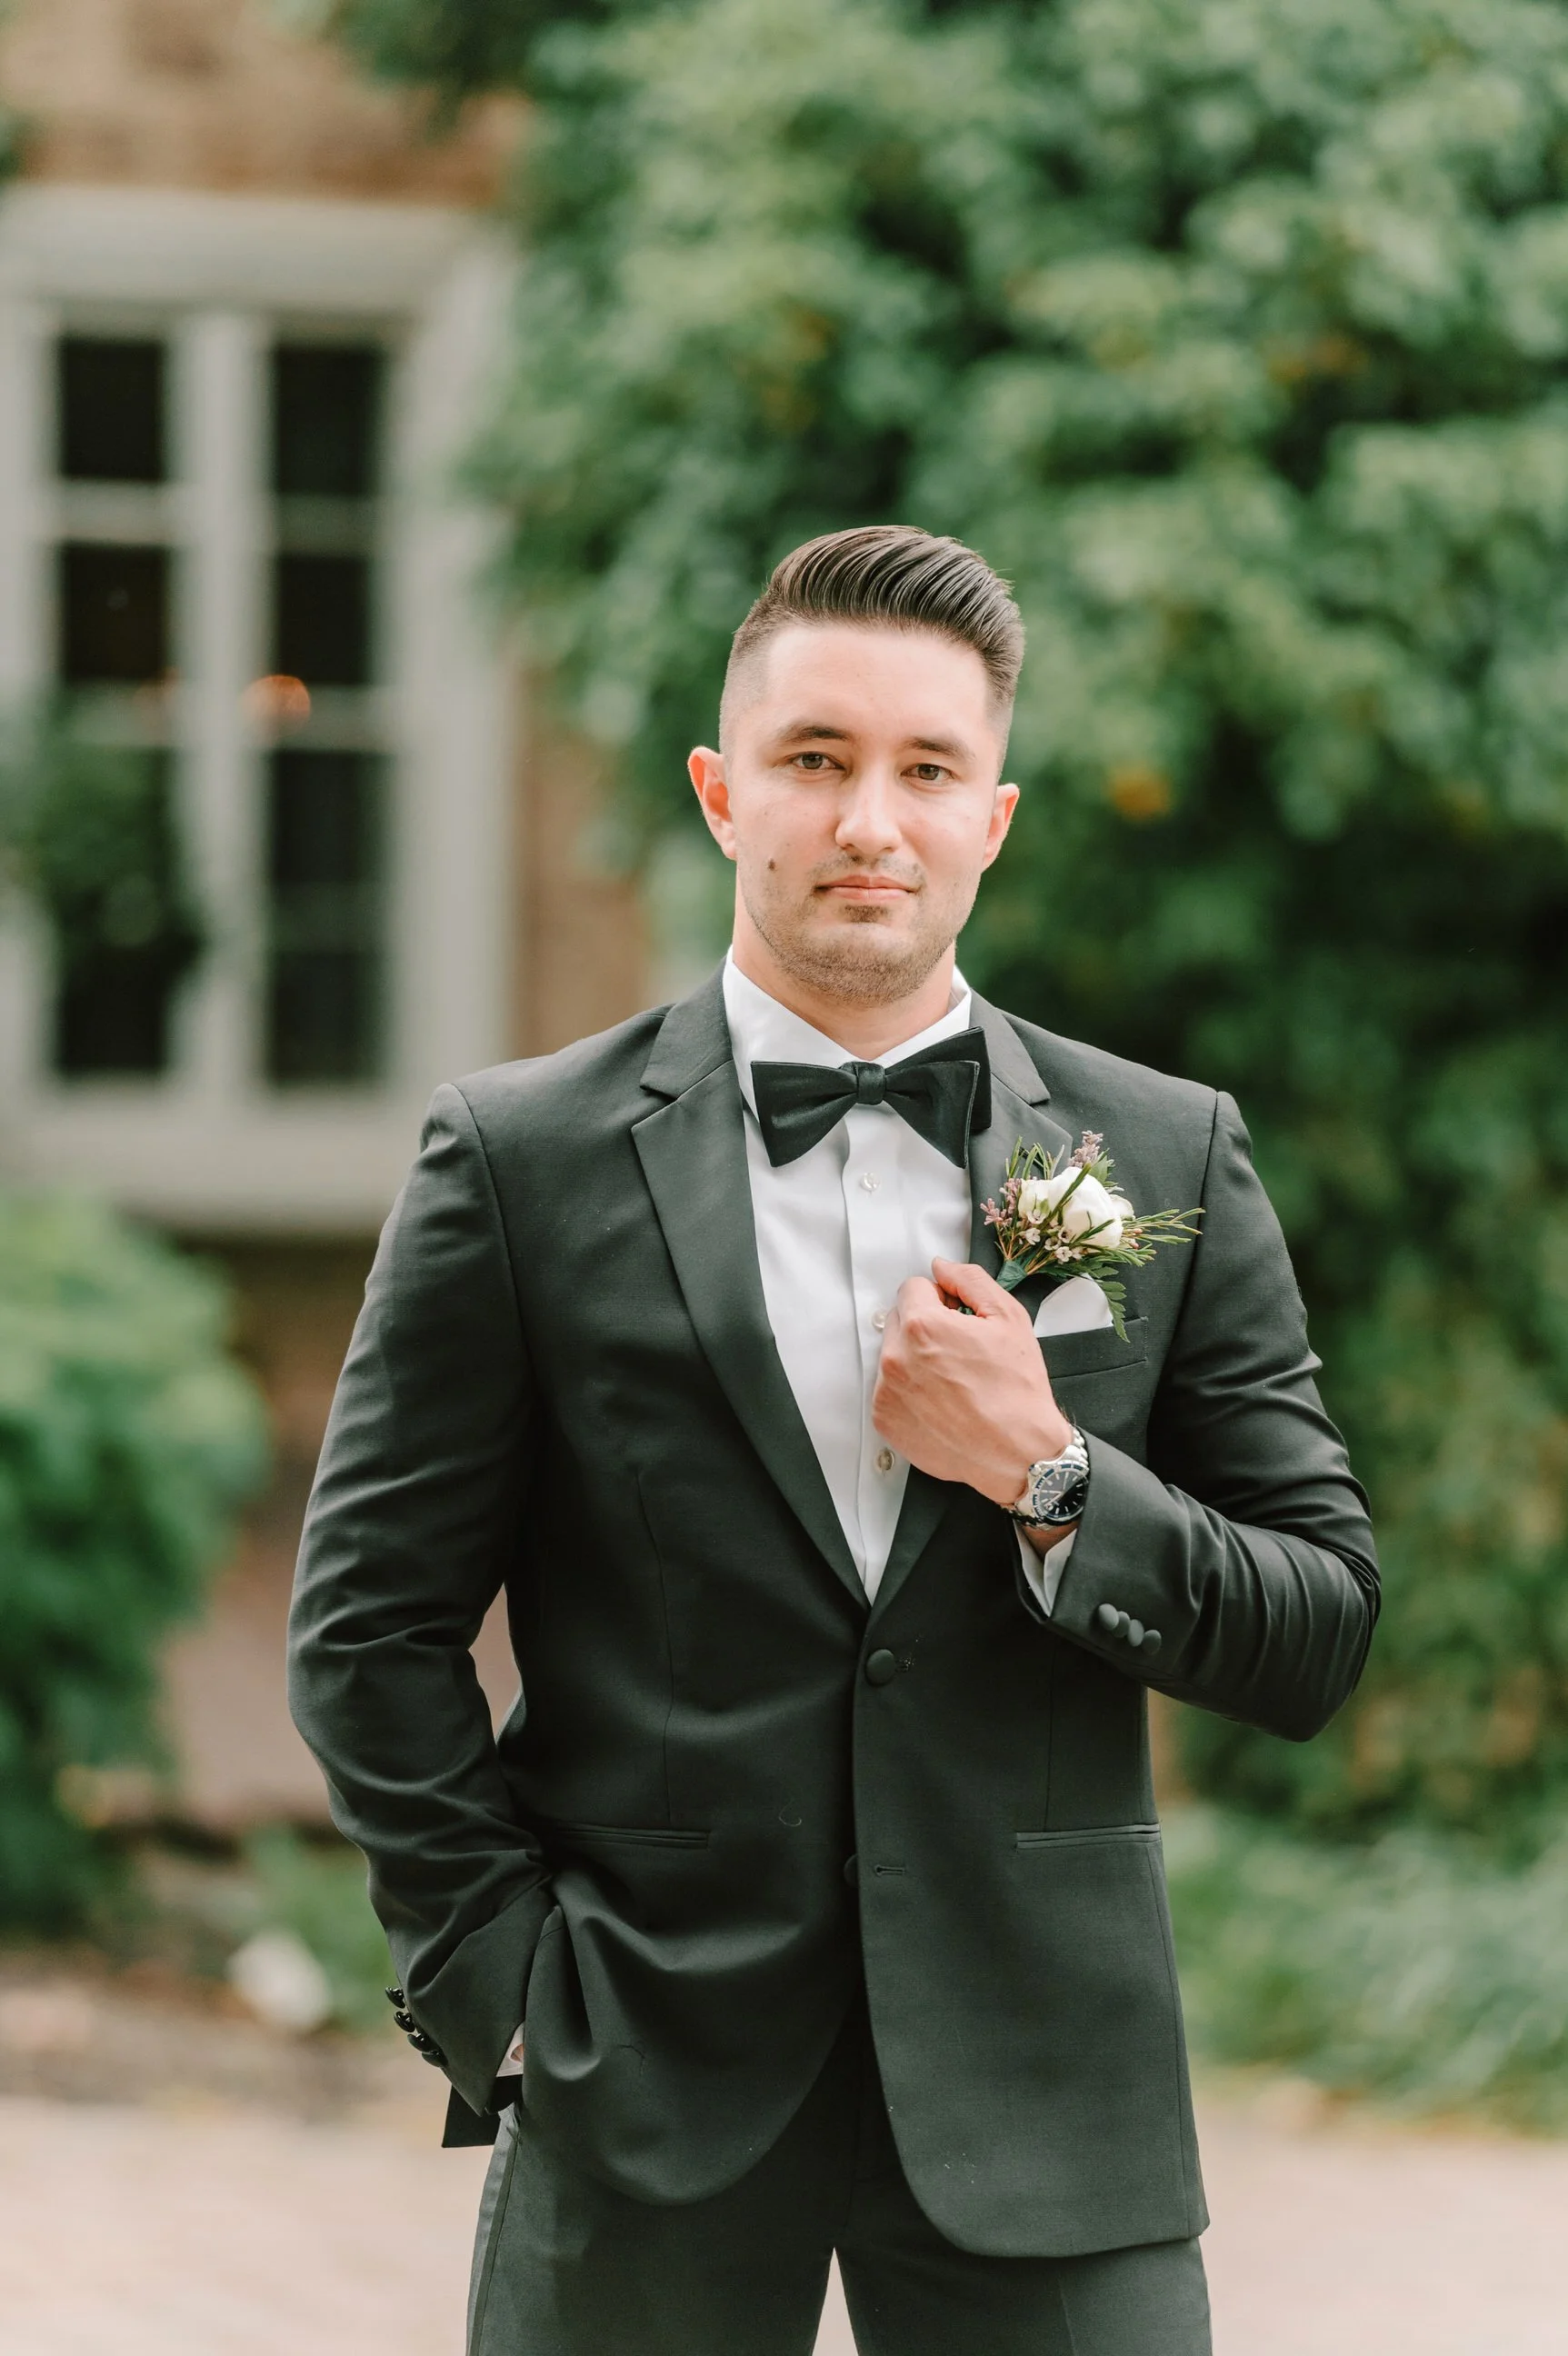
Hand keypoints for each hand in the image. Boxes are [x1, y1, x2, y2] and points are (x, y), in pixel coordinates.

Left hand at [872, 1257, 1073, 1511]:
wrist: (1017, 1452)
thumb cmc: (1017, 1390)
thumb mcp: (1008, 1319)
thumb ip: (970, 1280)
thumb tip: (942, 1267)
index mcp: (922, 1327)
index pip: (913, 1288)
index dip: (941, 1299)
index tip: (957, 1318)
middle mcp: (896, 1358)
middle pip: (900, 1320)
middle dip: (925, 1327)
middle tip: (959, 1351)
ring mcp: (886, 1392)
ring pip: (893, 1354)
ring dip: (915, 1359)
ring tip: (952, 1381)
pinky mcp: (884, 1420)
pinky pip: (889, 1389)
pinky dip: (909, 1391)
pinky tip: (941, 1403)